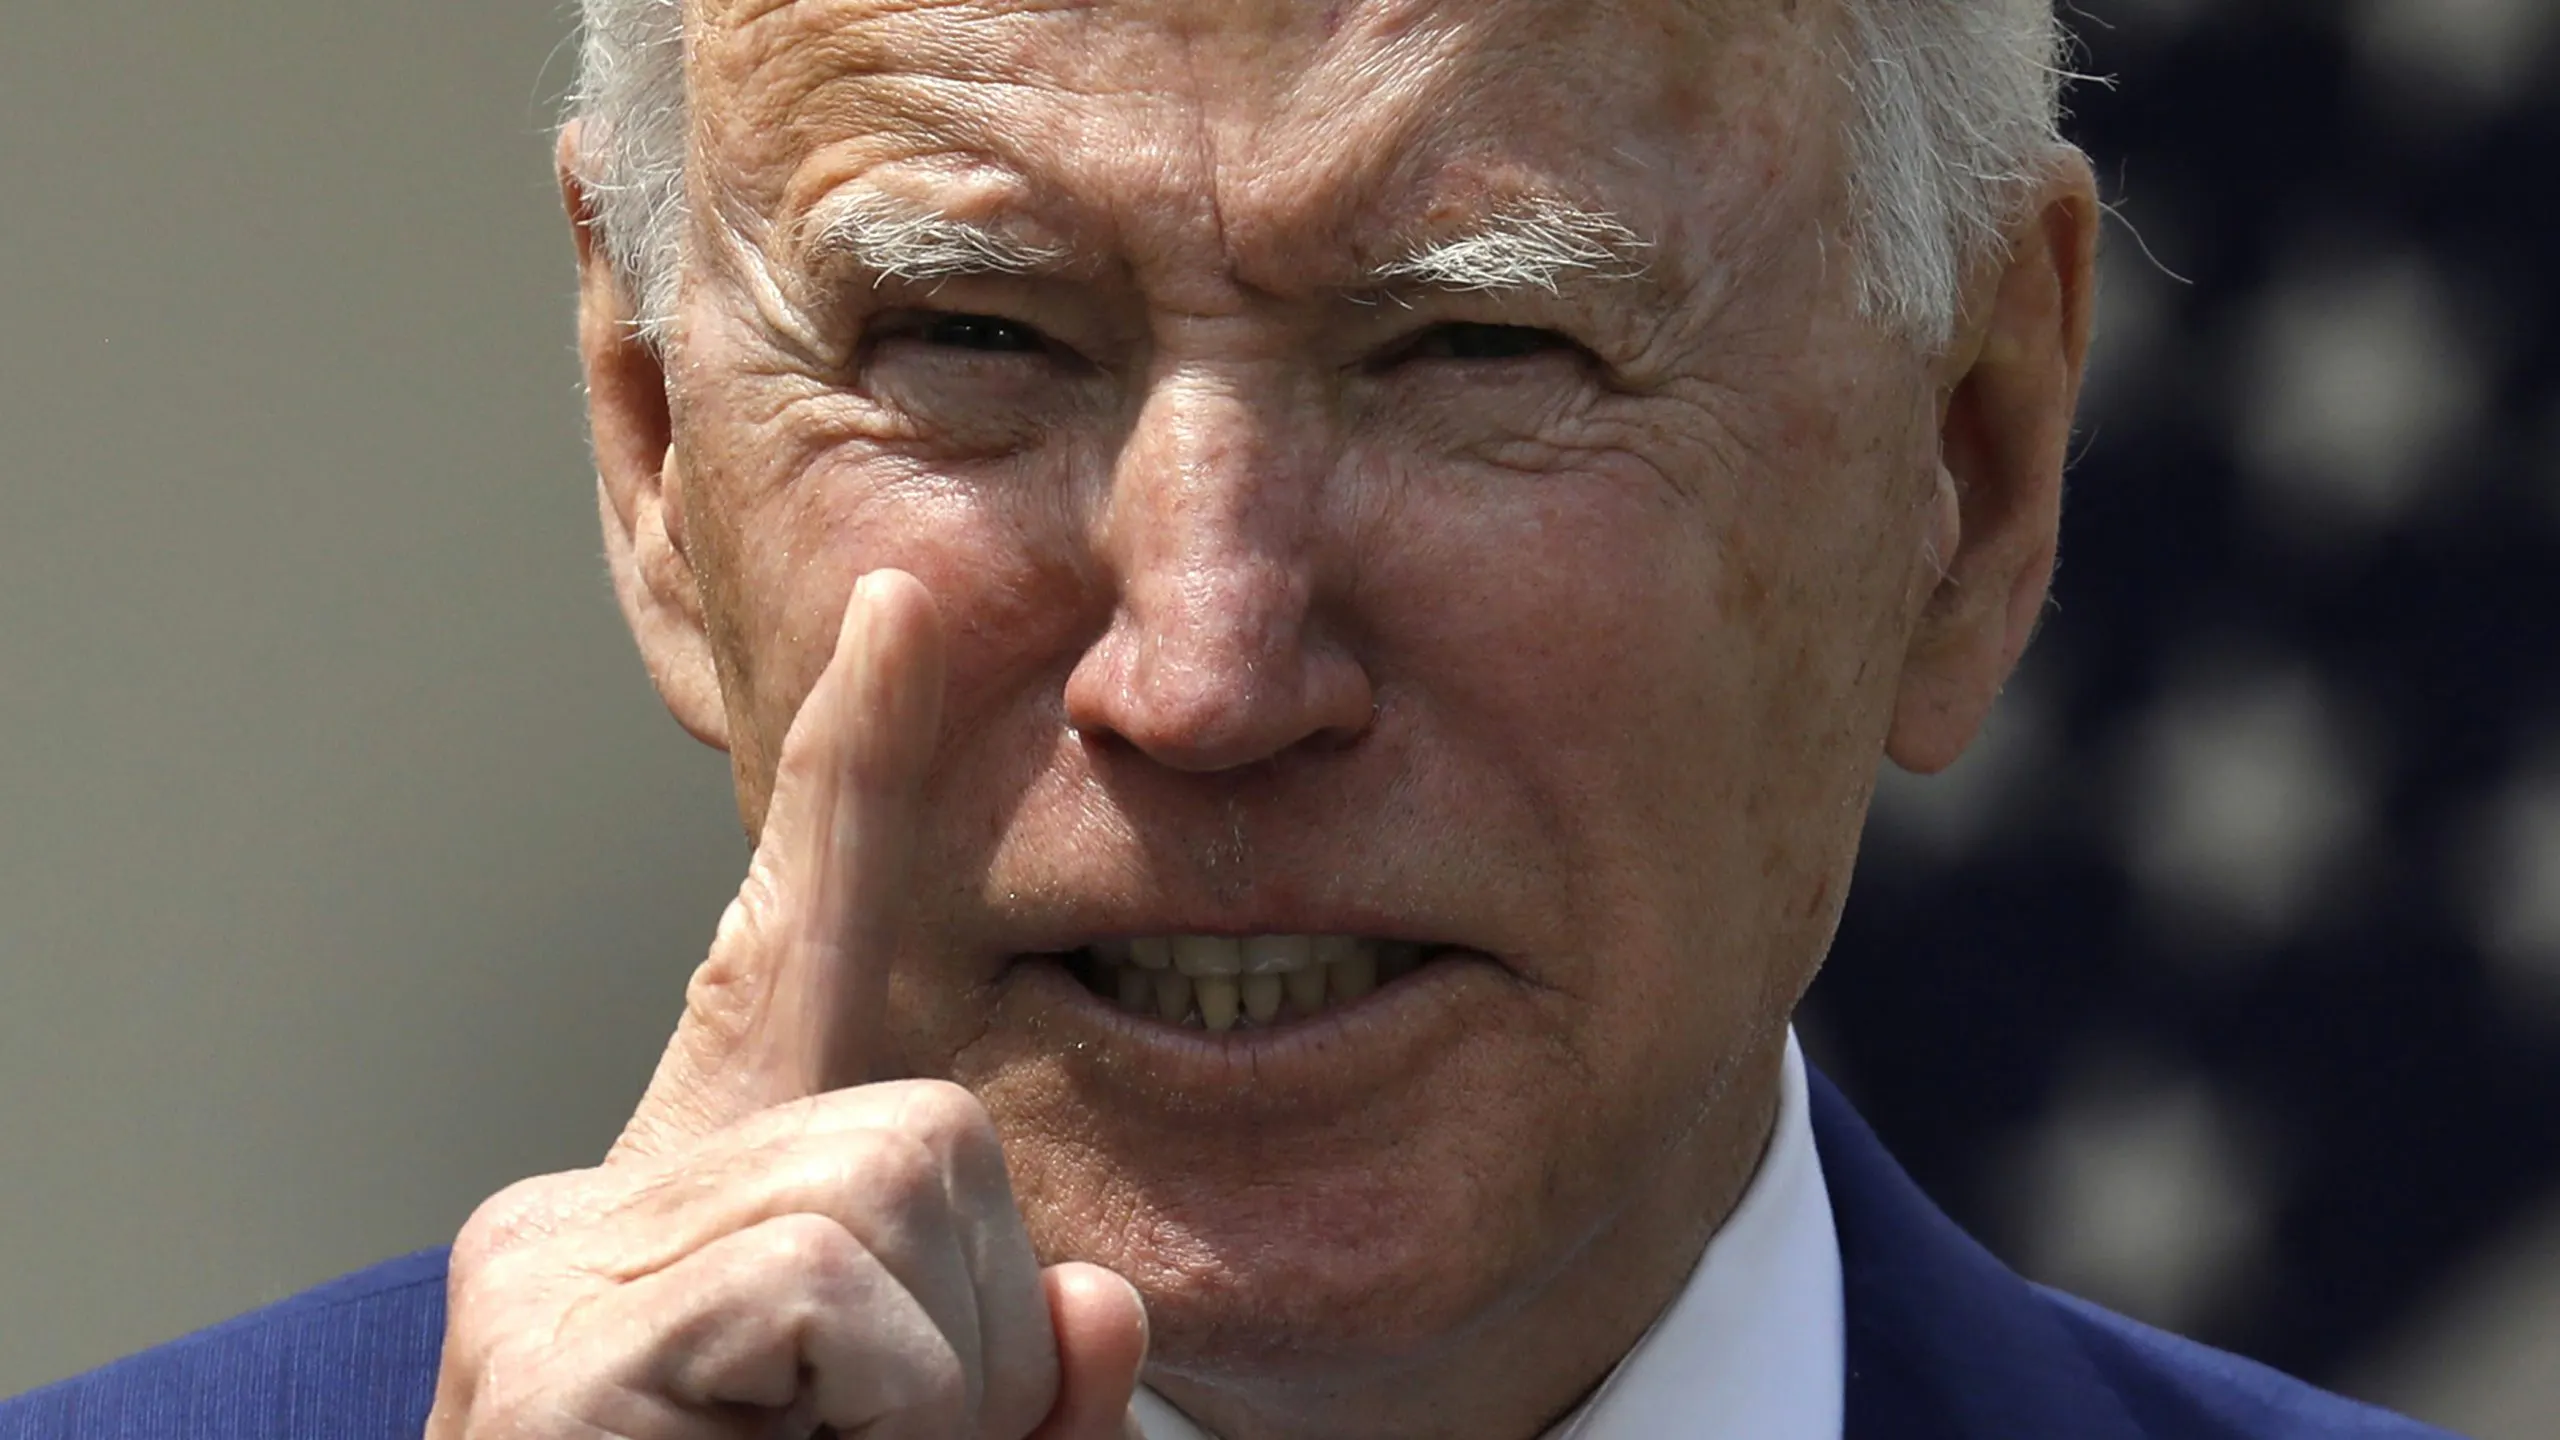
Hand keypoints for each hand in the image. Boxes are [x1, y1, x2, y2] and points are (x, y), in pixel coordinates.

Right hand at [425, 571, 1147, 1439]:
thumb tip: (1094, 1307)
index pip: (798, 947)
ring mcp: (562, 1262)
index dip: (861, 767)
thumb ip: (1023, 1386)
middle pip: (935, 1126)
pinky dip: (884, 1423)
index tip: (913, 609)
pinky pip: (846, 1292)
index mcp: (703, 1213)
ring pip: (906, 1197)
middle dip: (968, 1335)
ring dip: (929, 1405)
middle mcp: (601, 1201)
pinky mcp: (559, 1336)